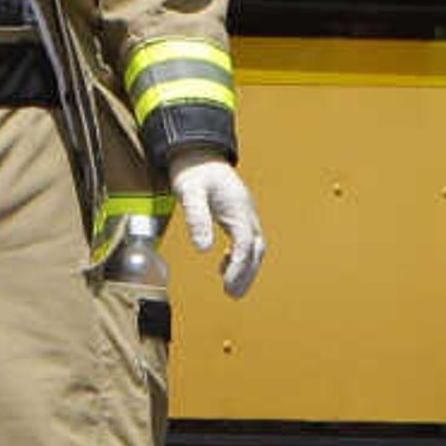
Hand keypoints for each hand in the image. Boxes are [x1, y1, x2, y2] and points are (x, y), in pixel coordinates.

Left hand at [169, 157, 265, 296]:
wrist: (197, 151)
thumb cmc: (192, 171)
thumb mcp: (190, 192)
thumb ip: (197, 218)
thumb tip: (203, 248)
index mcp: (238, 207)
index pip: (245, 244)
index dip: (239, 266)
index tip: (228, 285)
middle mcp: (246, 211)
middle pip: (256, 248)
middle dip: (247, 273)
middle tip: (233, 294)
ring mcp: (244, 212)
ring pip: (254, 246)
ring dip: (246, 268)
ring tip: (232, 289)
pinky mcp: (237, 214)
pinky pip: (245, 240)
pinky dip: (238, 257)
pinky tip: (223, 267)